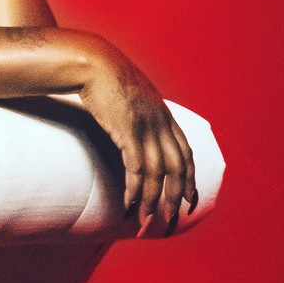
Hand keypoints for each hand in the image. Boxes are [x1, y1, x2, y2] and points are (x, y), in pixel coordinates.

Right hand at [80, 45, 197, 233]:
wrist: (93, 62)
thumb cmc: (106, 78)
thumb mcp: (131, 96)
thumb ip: (138, 113)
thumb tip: (132, 126)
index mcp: (165, 116)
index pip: (186, 154)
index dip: (190, 178)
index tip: (189, 199)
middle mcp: (161, 123)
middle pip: (177, 168)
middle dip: (174, 197)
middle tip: (169, 219)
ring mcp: (145, 127)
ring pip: (157, 172)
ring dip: (153, 200)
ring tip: (146, 220)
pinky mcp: (126, 130)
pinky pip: (135, 166)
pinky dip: (135, 188)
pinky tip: (130, 203)